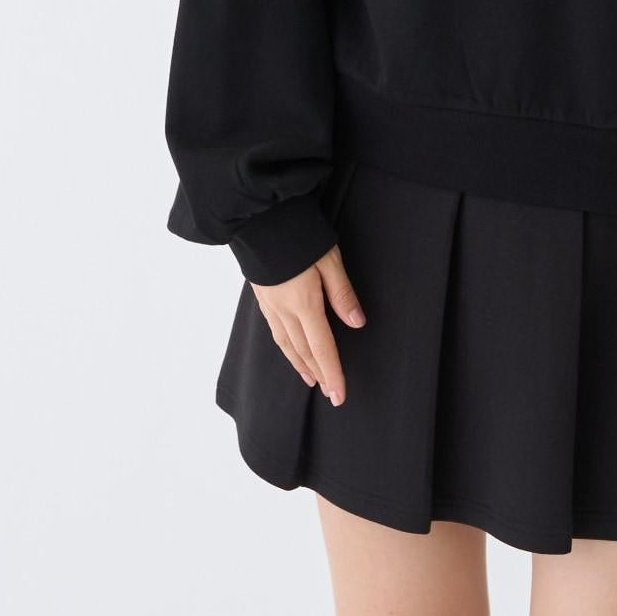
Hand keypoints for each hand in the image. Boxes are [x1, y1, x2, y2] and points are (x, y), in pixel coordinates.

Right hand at [250, 243, 366, 404]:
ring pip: (287, 345)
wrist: (259, 220)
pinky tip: (290, 350)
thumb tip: (357, 323)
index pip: (322, 348)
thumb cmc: (299, 235)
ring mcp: (270, 305)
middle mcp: (284, 310)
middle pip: (304, 351)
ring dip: (301, 365)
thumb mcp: (329, 259)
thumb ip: (342, 293)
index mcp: (304, 303)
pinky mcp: (262, 297)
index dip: (333, 372)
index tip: (340, 395)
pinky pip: (276, 332)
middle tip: (331, 394)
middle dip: (319, 374)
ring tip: (312, 379)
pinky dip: (286, 349)